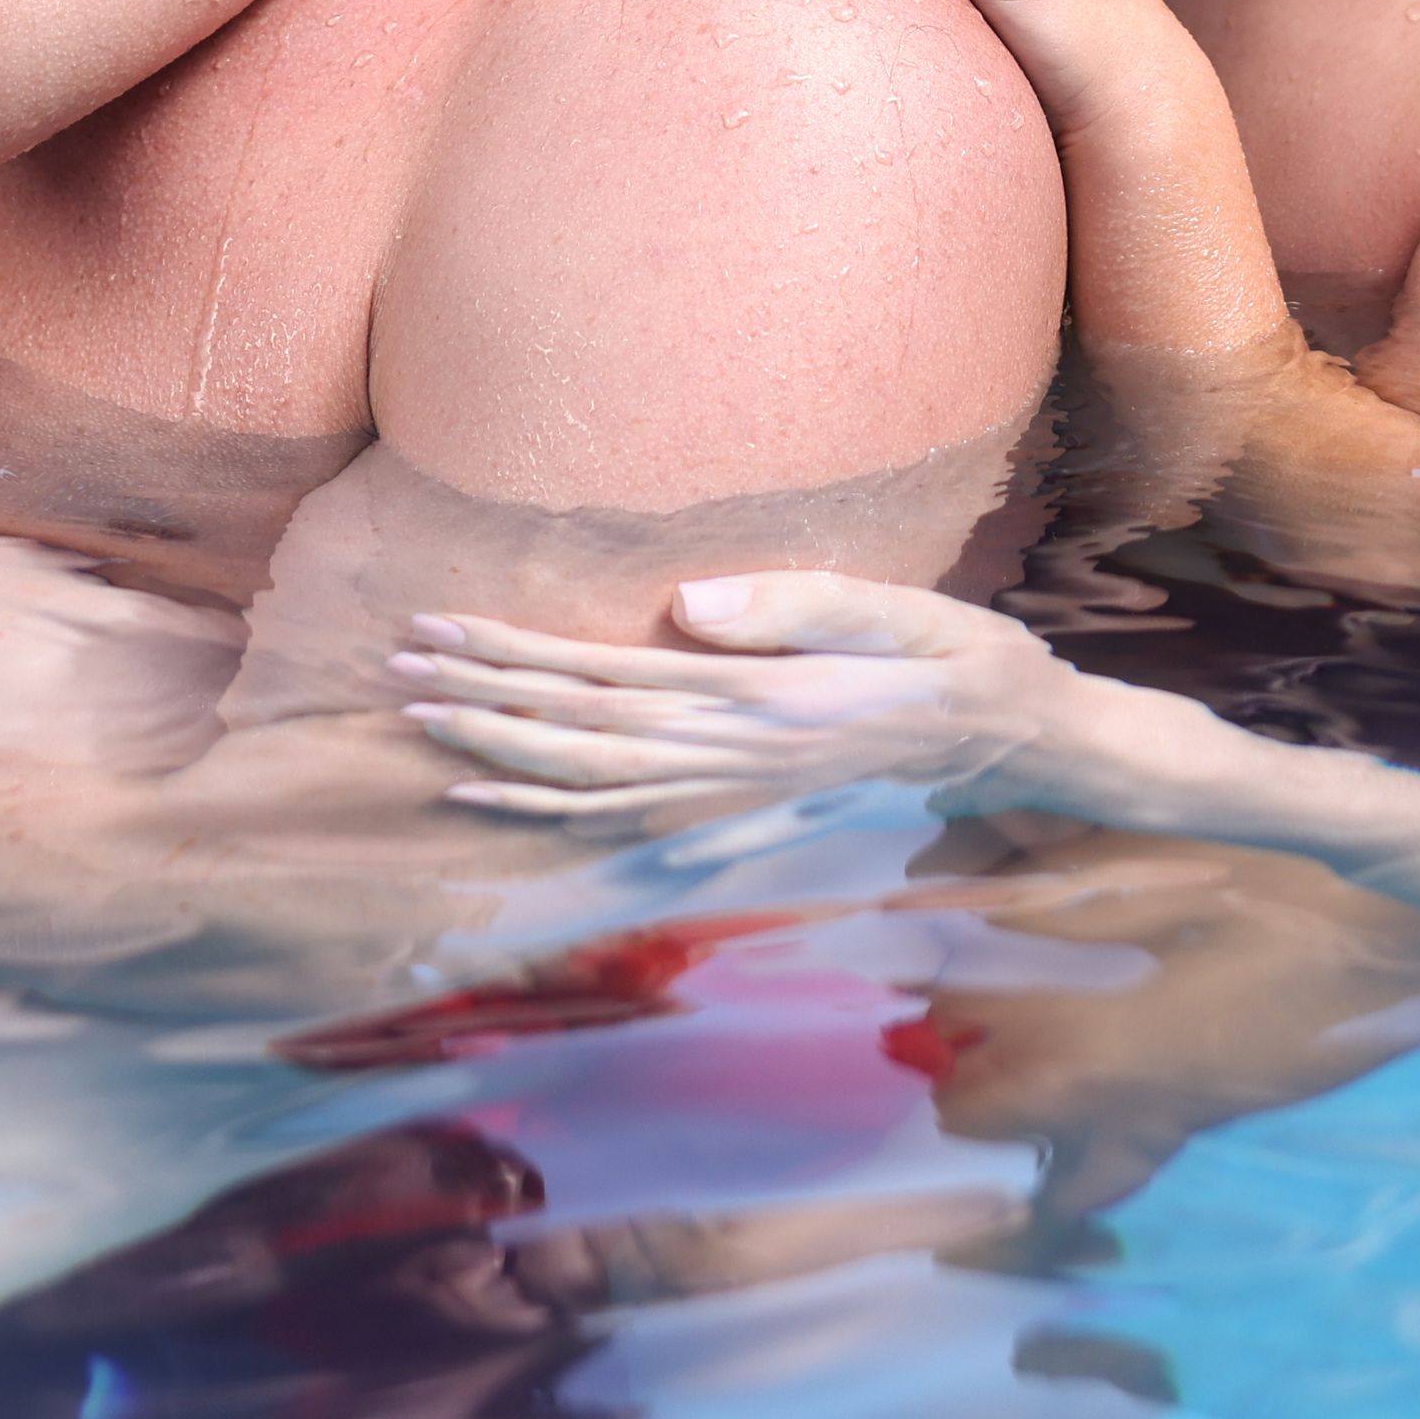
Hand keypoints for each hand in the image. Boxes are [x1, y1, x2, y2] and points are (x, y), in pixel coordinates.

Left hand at [388, 575, 1082, 824]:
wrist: (1023, 747)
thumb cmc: (968, 663)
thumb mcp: (907, 613)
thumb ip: (801, 605)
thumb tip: (688, 600)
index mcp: (762, 704)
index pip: (608, 678)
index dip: (515, 658)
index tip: (438, 629)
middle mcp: (733, 758)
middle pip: (578, 734)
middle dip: (482, 701)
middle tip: (396, 666)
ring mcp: (733, 793)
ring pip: (588, 779)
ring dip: (499, 753)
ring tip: (422, 720)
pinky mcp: (739, 805)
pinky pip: (625, 817)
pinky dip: (549, 808)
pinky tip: (491, 794)